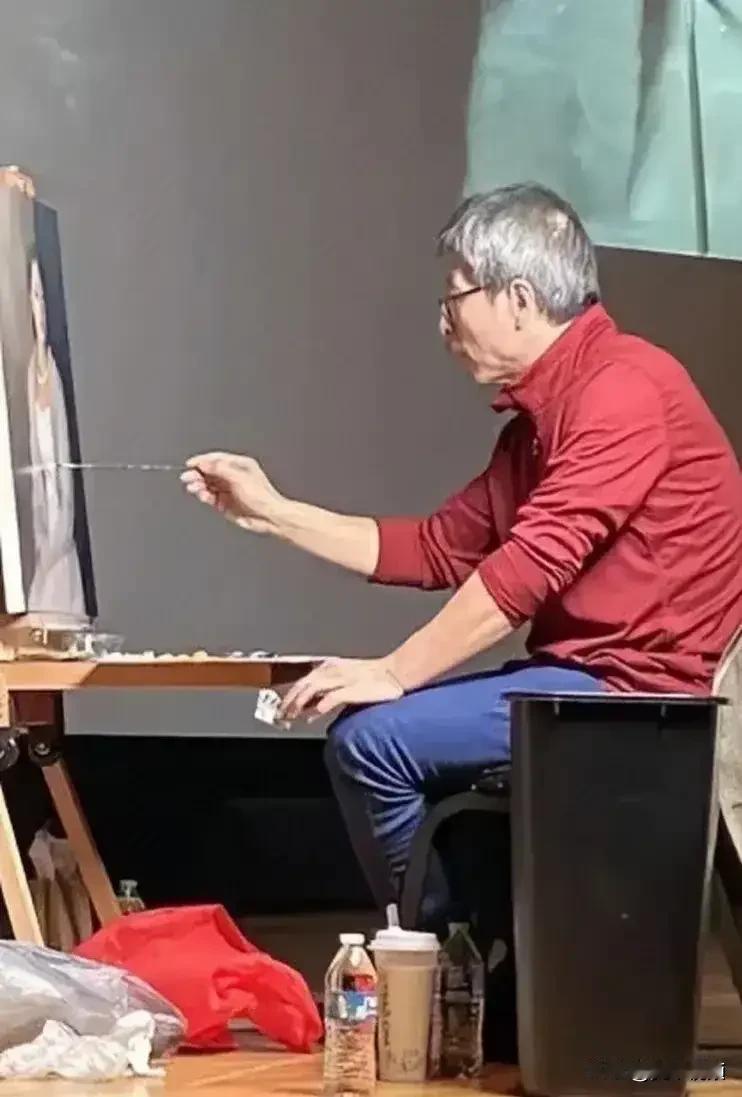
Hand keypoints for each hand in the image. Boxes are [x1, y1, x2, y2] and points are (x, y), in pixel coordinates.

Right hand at [181, 452, 285, 533]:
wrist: (269, 517)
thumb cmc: (263, 497)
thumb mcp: (240, 477)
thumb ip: (220, 469)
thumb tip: (205, 463)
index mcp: (239, 465)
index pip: (216, 459)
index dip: (202, 461)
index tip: (190, 464)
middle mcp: (233, 476)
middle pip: (209, 472)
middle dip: (197, 474)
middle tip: (187, 477)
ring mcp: (229, 490)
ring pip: (208, 485)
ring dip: (199, 486)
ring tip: (194, 488)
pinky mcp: (226, 503)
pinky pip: (211, 497)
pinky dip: (205, 496)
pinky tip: (203, 496)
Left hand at [279, 658, 404, 720]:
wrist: (396, 674)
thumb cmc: (374, 679)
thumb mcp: (347, 682)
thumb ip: (328, 693)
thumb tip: (312, 708)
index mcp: (331, 667)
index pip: (304, 680)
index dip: (290, 694)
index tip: (282, 707)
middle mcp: (334, 670)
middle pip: (304, 683)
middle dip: (290, 700)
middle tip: (281, 714)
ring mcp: (342, 678)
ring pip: (313, 688)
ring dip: (299, 702)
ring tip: (292, 715)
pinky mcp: (352, 688)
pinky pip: (332, 696)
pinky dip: (320, 706)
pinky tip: (313, 715)